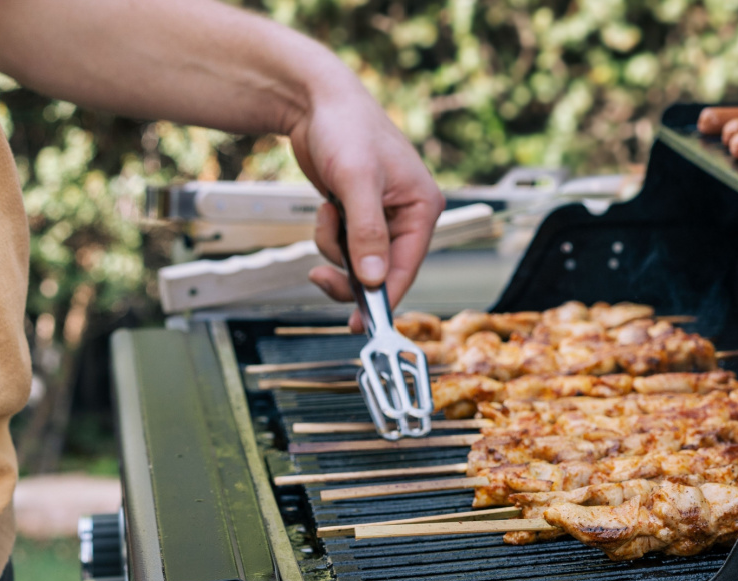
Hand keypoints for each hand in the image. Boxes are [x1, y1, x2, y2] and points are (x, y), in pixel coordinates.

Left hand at [288, 71, 442, 331]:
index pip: (407, 266)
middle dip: (350, 273)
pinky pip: (345, 246)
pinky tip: (326, 208)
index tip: (362, 323)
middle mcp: (408, 215)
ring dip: (334, 247)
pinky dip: (330, 235)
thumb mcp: (357, 181)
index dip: (384, 297)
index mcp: (423, 207)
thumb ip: (366, 233)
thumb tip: (373, 280)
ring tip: (327, 213)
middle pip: (382, 270)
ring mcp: (383, 217)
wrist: (314, 101)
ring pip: (359, 261)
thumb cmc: (344, 127)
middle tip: (321, 278)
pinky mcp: (360, 215)